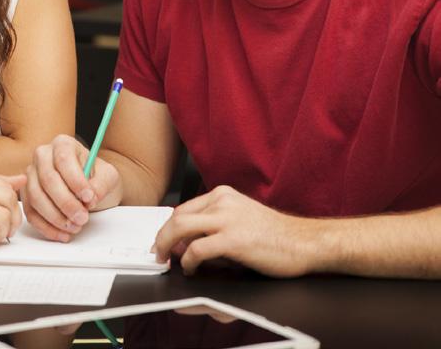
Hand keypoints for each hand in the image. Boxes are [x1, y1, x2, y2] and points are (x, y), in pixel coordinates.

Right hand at [21, 134, 119, 241]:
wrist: (89, 186)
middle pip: (48, 179)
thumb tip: (89, 199)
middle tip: (83, 218)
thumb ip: (101, 184)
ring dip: (56, 217)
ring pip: (36, 198)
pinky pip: (31, 213)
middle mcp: (43, 155)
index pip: (64, 159)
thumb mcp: (108, 176)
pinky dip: (46, 227)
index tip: (88, 197)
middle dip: (66, 203)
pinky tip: (63, 234)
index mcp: (63, 144)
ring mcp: (31, 175)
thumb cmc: (96, 177)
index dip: (75, 180)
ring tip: (75, 226)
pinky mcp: (26, 195)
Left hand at [154, 185, 315, 276]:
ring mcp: (227, 218)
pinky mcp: (234, 239)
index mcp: (223, 194)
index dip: (169, 227)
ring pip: (181, 228)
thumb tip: (185, 244)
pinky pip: (198, 249)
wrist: (304, 242)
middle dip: (162, 237)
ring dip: (168, 246)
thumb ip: (213, 225)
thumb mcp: (240, 220)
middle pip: (177, 216)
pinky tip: (192, 269)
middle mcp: (222, 201)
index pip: (184, 208)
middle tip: (158, 253)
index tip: (164, 241)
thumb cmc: (275, 235)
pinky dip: (189, 261)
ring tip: (168, 261)